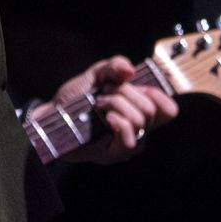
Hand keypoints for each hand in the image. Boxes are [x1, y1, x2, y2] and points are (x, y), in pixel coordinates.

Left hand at [32, 55, 179, 164]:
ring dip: (117, 104)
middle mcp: (137, 130)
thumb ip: (113, 66)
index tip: (140, 85)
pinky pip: (129, 139)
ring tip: (98, 102)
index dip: (160, 95)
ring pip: (139, 121)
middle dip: (126, 93)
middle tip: (104, 91)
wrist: (52, 114)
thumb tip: (130, 70)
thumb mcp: (95, 75)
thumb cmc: (75, 97)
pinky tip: (106, 117)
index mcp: (138, 111)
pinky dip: (119, 122)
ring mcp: (126, 144)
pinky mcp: (113, 154)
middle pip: (150, 110)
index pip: (168, 110)